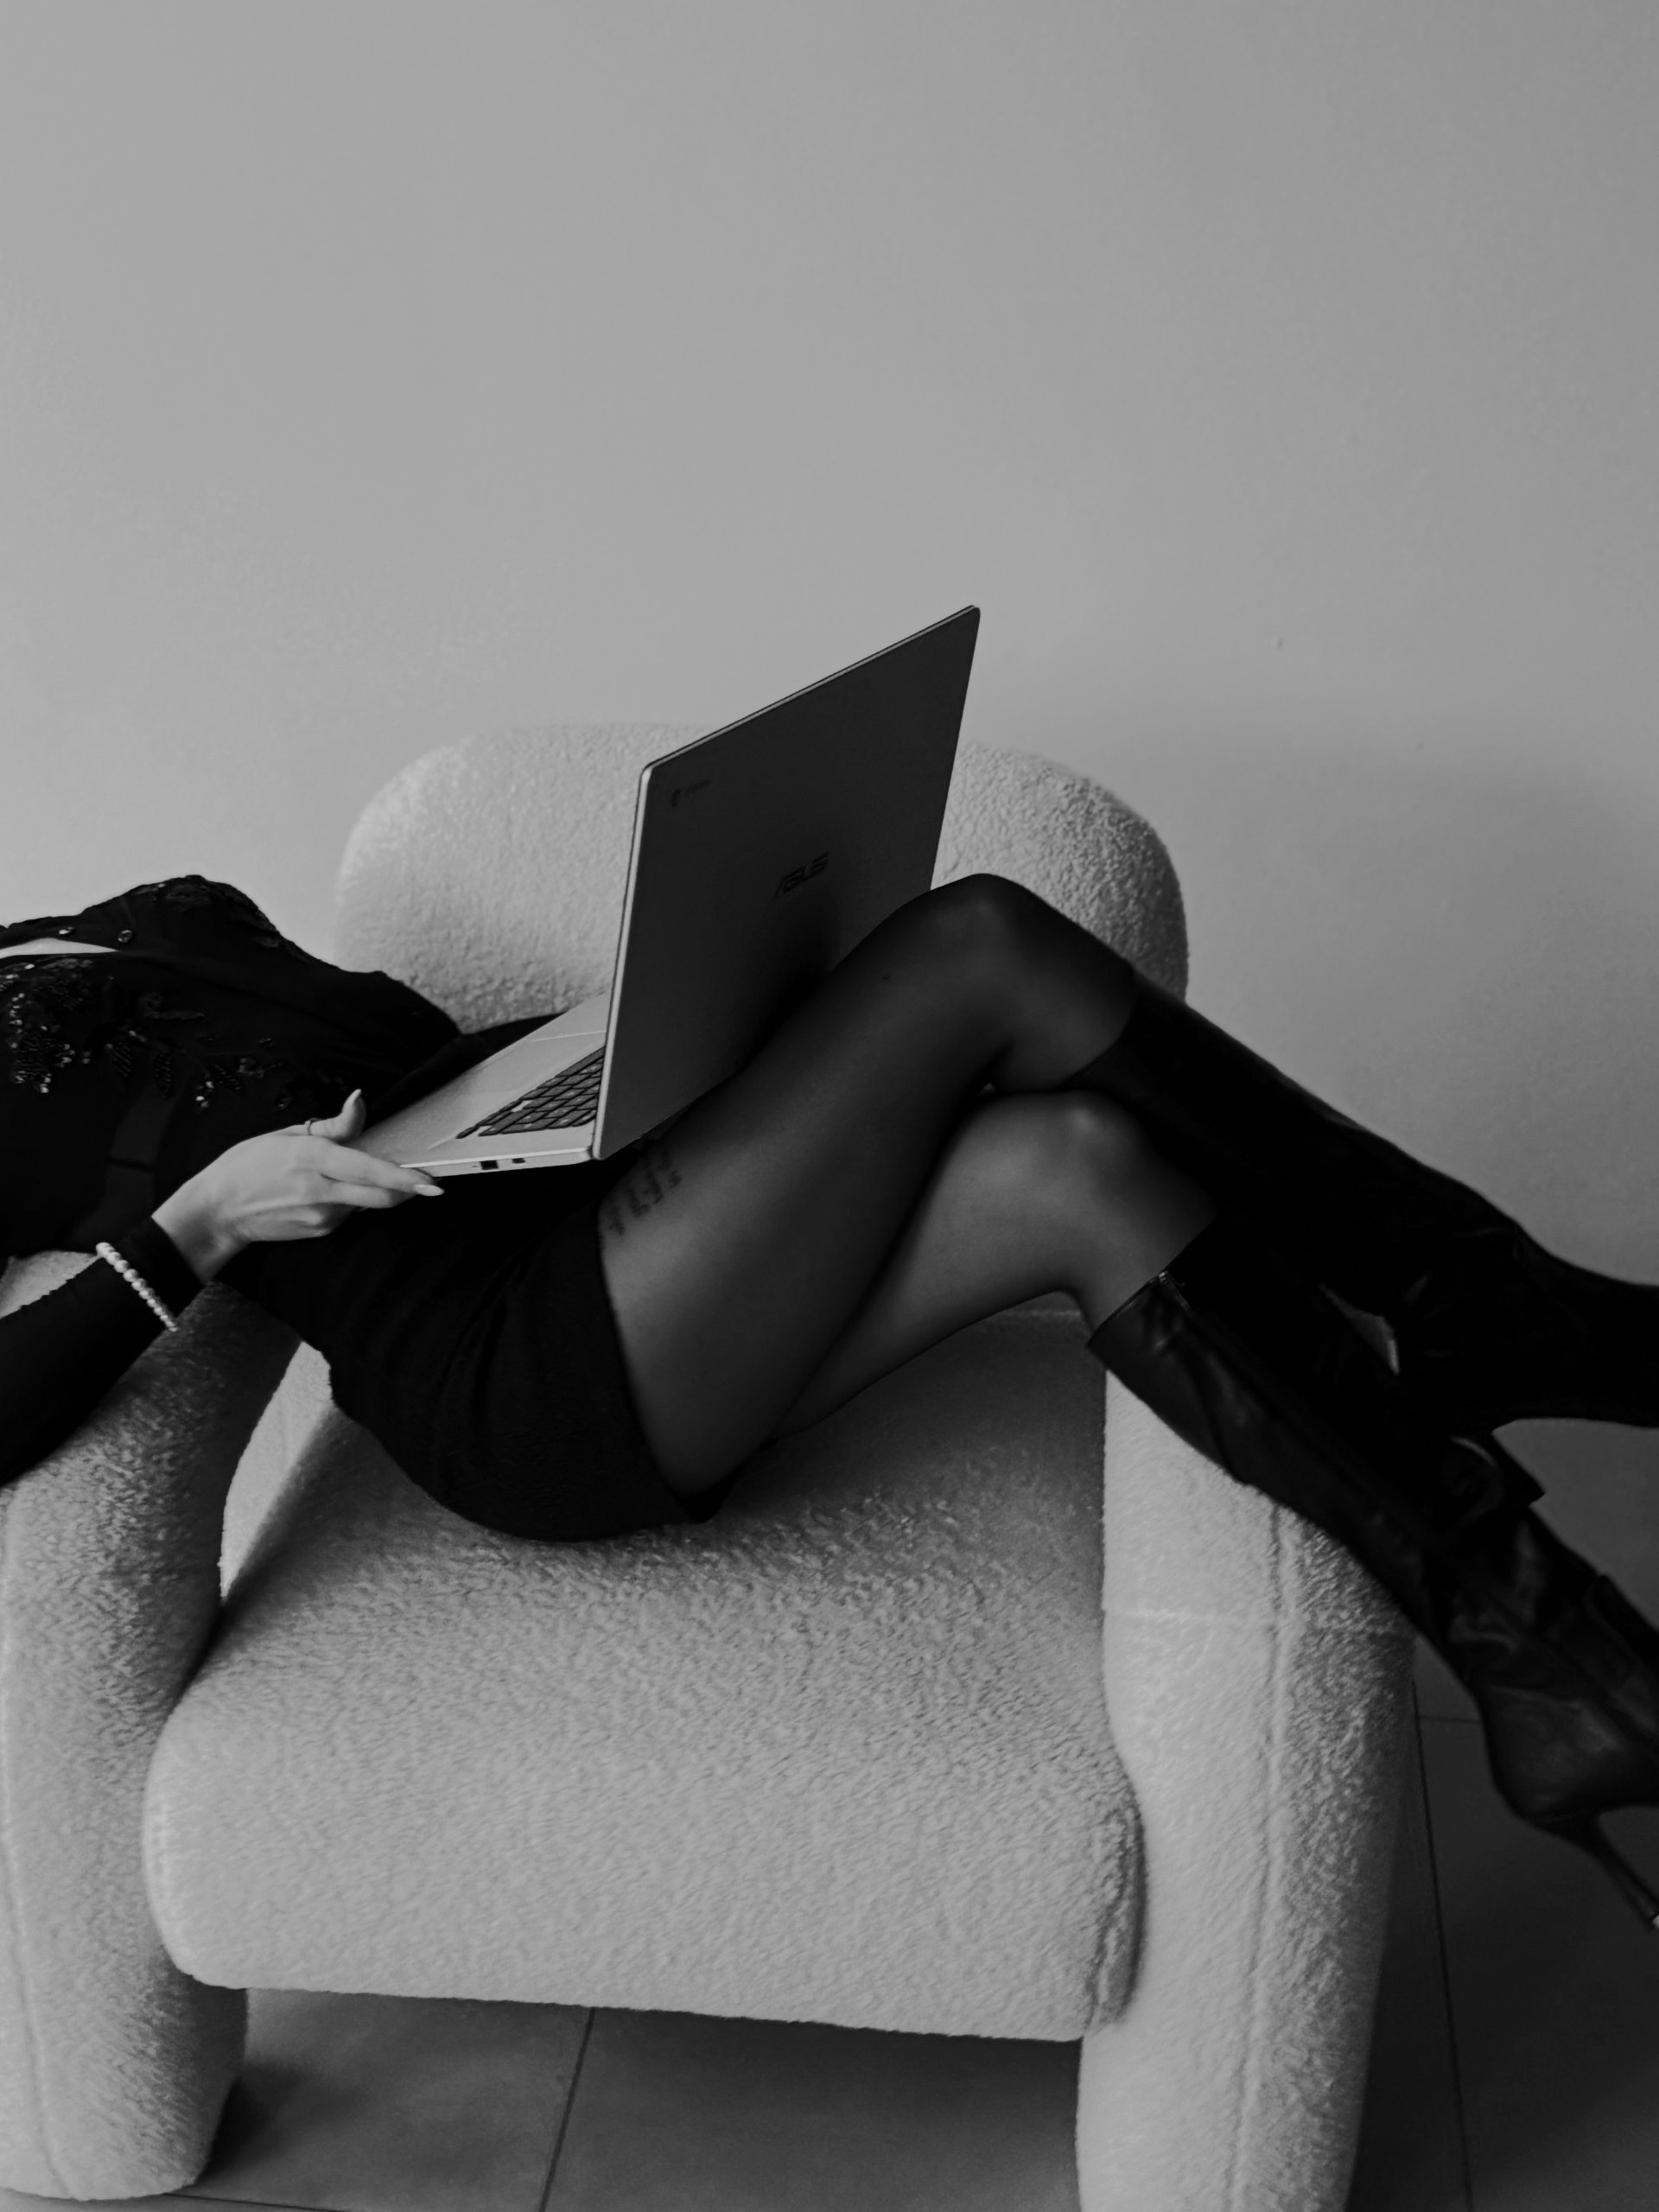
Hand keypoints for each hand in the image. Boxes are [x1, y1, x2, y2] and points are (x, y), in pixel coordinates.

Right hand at [152, 1089, 443, 1280]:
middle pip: (381, 1196)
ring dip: (375, 1190)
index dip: (404, 1177)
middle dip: (408, 1189)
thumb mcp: (289, 1135)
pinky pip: (350, 1213)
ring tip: (349, 1175)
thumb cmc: (249, 1165)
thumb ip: (335, 1125)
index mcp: (312, 1158)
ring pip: (368, 1203)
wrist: (219, 1210)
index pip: (369, 1170)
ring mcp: (321, 1216)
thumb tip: (360, 1100)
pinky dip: (352, 1200)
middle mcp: (319, 1191)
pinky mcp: (321, 1231)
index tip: (431, 1180)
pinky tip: (330, 1191)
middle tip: (426, 1179)